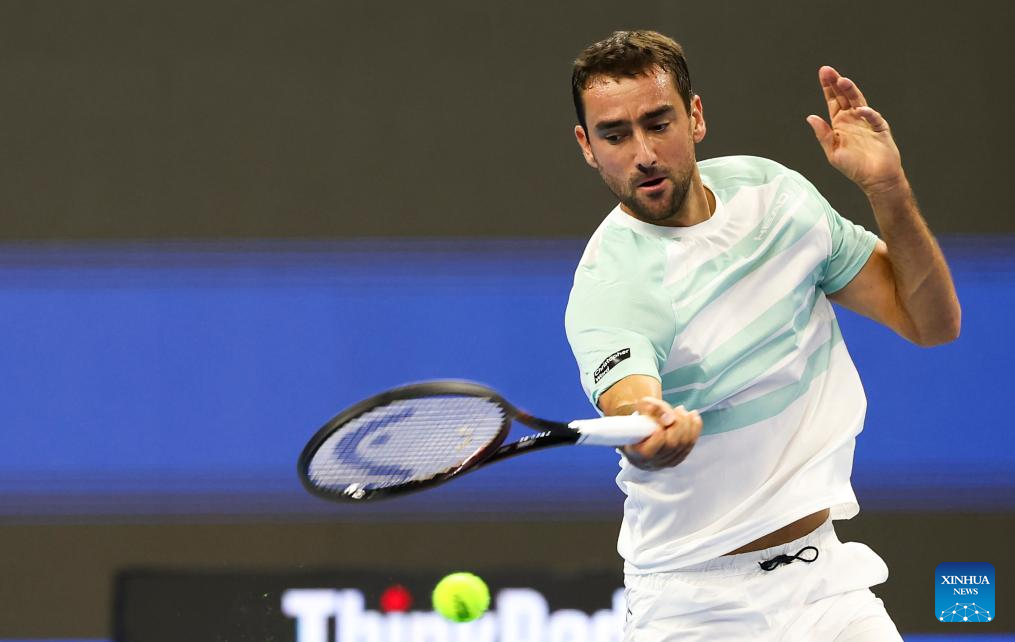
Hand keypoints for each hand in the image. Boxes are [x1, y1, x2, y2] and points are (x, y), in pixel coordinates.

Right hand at [621, 397, 701, 470]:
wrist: (636, 439)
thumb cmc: (634, 426)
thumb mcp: (636, 415)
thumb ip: (650, 411)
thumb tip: (670, 418)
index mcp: (639, 454)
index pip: (652, 449)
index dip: (659, 434)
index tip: (662, 420)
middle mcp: (654, 462)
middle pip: (672, 444)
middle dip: (678, 423)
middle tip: (677, 409)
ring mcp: (667, 462)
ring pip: (684, 444)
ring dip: (688, 424)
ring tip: (682, 410)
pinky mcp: (678, 458)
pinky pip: (690, 445)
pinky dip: (695, 429)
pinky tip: (693, 416)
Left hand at [806, 66, 906, 197]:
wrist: (876, 179)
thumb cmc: (854, 167)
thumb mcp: (832, 152)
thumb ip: (823, 135)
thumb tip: (810, 117)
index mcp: (840, 124)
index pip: (832, 101)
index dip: (827, 87)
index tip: (823, 72)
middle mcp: (853, 119)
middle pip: (844, 97)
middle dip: (836, 83)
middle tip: (828, 70)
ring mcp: (867, 122)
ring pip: (858, 102)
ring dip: (850, 91)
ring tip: (842, 80)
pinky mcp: (880, 128)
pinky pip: (874, 118)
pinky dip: (868, 113)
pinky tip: (860, 109)